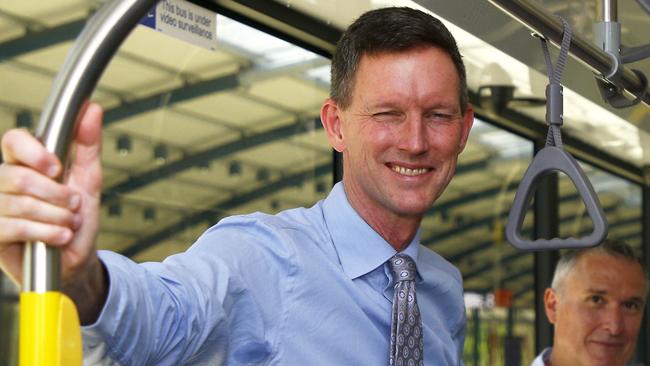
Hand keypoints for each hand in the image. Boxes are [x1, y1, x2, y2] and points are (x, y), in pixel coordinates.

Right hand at [0, 103, 105, 322]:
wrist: (76, 263)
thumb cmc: (77, 221)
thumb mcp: (89, 181)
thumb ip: (88, 145)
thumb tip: (92, 109)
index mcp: (25, 164)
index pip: (13, 140)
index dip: (33, 151)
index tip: (57, 168)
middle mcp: (4, 183)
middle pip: (17, 175)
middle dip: (55, 193)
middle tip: (74, 205)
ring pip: (18, 203)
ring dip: (54, 216)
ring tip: (68, 225)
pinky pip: (11, 226)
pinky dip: (44, 232)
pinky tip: (59, 237)